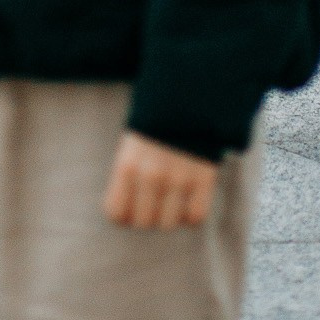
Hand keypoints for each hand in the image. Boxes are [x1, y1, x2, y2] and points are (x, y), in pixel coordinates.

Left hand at [103, 130, 217, 230]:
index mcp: (127, 164)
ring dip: (169, 216)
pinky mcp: (203, 179)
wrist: (188, 95)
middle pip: (143, 222)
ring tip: (171, 199)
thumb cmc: (155, 121)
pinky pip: (195, 216)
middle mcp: (151, 175)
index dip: (123, 214)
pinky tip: (189, 200)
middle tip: (152, 202)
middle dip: (146, 216)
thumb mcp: (131, 143)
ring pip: (168, 224)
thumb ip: (128, 176)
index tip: (130, 207)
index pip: (116, 212)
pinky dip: (191, 214)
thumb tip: (126, 214)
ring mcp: (178, 179)